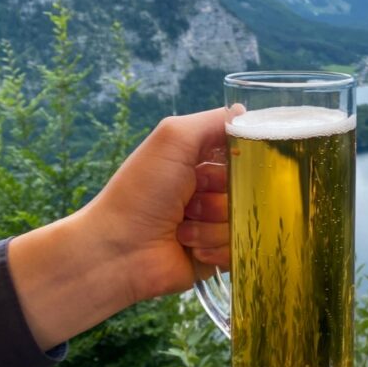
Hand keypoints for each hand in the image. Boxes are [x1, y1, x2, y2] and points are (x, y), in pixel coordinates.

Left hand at [81, 109, 231, 300]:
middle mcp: (209, 190)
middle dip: (222, 195)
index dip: (240, 162)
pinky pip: (241, 247)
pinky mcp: (218, 254)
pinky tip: (189, 247)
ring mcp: (215, 224)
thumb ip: (214, 122)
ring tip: (183, 227)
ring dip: (213, 224)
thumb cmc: (141, 191)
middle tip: (192, 200)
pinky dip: (215, 247)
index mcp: (199, 161)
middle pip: (249, 189)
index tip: (226, 167)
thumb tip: (246, 112)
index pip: (244, 154)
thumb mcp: (174, 139)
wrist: (118, 251)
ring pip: (245, 219)